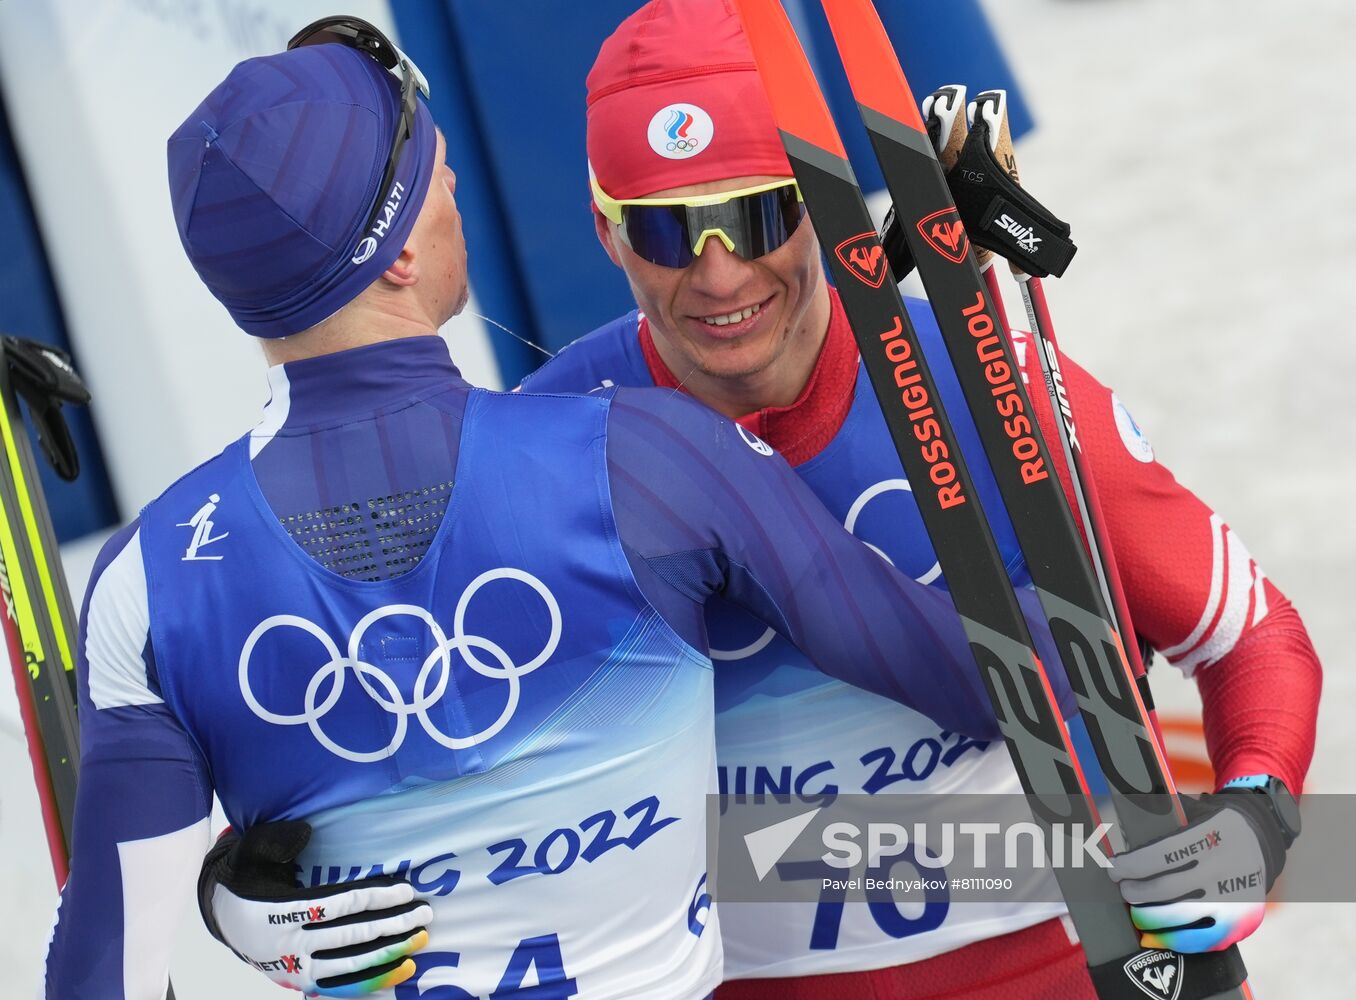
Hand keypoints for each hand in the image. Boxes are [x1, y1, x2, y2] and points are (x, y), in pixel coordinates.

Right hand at [198, 820, 432, 996]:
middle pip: (351, 936)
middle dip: (392, 925)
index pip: (337, 905)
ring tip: (421, 938)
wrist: (222, 918)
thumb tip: (306, 833)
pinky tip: (402, 969)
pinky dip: (374, 981)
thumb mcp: (250, 851)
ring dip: (390, 953)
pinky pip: (342, 986)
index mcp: (277, 911)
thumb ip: (275, 840)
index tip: (405, 891)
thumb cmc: (246, 879)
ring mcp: (296, 969)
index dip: (374, 898)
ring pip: (351, 965)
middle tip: (424, 914)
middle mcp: (288, 945)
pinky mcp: (301, 983)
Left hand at [1108, 788, 1290, 952]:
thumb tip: (1118, 824)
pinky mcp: (1242, 922)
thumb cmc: (1213, 825)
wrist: (1261, 841)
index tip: (1113, 869)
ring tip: (1135, 913)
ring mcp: (1235, 900)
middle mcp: (1224, 869)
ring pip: (1180, 917)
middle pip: (1166, 889)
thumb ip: (1159, 817)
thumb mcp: (1193, 810)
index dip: (1131, 866)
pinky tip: (1152, 937)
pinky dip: (1173, 941)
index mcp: (1209, 836)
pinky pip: (1202, 940)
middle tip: (1124, 890)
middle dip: (1135, 892)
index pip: (1159, 855)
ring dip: (1149, 918)